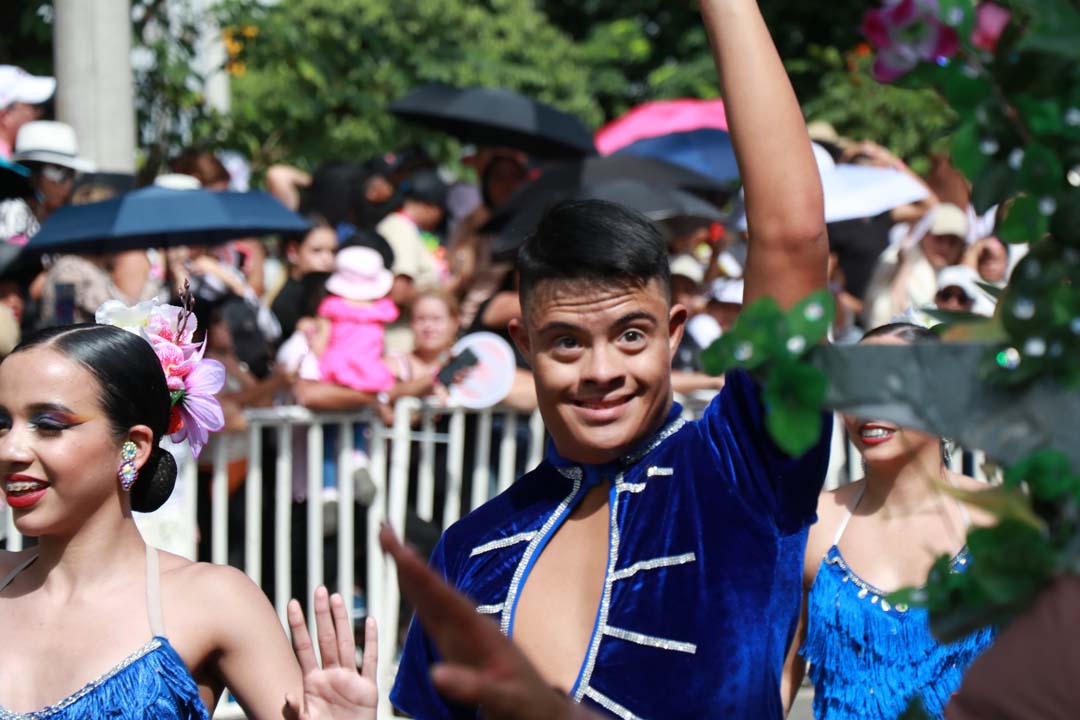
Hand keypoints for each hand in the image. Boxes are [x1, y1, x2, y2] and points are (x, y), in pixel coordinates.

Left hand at [285, 587, 377, 719]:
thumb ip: (295, 710)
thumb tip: (287, 695)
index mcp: (313, 683)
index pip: (304, 647)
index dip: (298, 626)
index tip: (292, 603)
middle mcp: (331, 676)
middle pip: (326, 638)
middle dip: (322, 614)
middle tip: (319, 589)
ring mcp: (350, 680)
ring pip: (346, 643)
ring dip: (342, 621)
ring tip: (337, 598)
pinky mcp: (368, 688)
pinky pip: (371, 661)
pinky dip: (372, 641)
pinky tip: (371, 622)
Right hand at [379, 526, 597, 719]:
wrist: (543, 710)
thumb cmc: (527, 705)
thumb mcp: (503, 699)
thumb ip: (472, 686)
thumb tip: (435, 673)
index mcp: (479, 631)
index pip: (442, 596)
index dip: (417, 572)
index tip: (397, 546)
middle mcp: (469, 624)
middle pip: (433, 587)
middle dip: (407, 560)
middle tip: (384, 529)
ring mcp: (464, 633)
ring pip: (431, 596)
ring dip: (410, 573)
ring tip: (391, 547)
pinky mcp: (460, 644)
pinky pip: (433, 615)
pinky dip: (417, 596)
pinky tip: (409, 587)